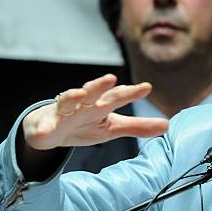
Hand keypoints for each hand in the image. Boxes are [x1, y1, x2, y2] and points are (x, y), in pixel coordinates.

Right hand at [22, 74, 168, 149]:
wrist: (50, 130)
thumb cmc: (84, 124)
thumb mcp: (112, 128)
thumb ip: (137, 127)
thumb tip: (167, 125)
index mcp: (100, 104)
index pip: (117, 96)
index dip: (131, 92)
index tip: (147, 87)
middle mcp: (83, 104)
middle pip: (93, 92)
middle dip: (101, 85)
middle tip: (111, 79)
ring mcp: (63, 112)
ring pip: (67, 101)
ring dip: (73, 96)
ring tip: (80, 93)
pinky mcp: (47, 124)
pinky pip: (45, 126)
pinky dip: (44, 128)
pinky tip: (45, 131)